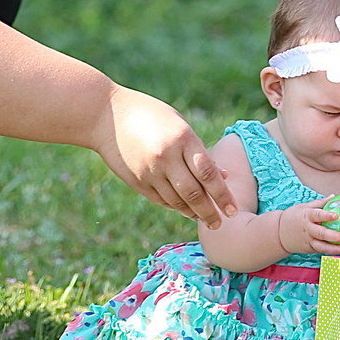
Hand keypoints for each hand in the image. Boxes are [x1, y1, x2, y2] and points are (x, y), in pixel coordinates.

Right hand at [104, 88, 238, 227]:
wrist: (106, 115)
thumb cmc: (150, 115)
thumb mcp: (179, 124)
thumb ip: (199, 151)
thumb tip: (223, 176)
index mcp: (183, 139)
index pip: (208, 173)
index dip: (223, 195)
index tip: (233, 210)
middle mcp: (167, 157)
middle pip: (194, 193)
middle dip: (210, 212)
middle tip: (220, 224)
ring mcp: (150, 171)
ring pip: (177, 201)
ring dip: (193, 213)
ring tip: (204, 219)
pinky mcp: (137, 181)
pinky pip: (161, 200)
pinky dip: (175, 207)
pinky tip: (185, 210)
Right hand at [277, 199, 339, 255]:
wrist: (278, 233)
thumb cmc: (294, 217)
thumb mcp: (304, 207)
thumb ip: (320, 203)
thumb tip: (334, 196)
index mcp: (306, 217)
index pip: (316, 215)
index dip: (326, 215)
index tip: (336, 215)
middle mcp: (307, 230)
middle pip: (321, 234)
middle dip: (334, 236)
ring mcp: (308, 241)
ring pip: (322, 247)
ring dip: (336, 248)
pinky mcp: (309, 249)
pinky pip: (322, 250)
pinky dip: (332, 251)